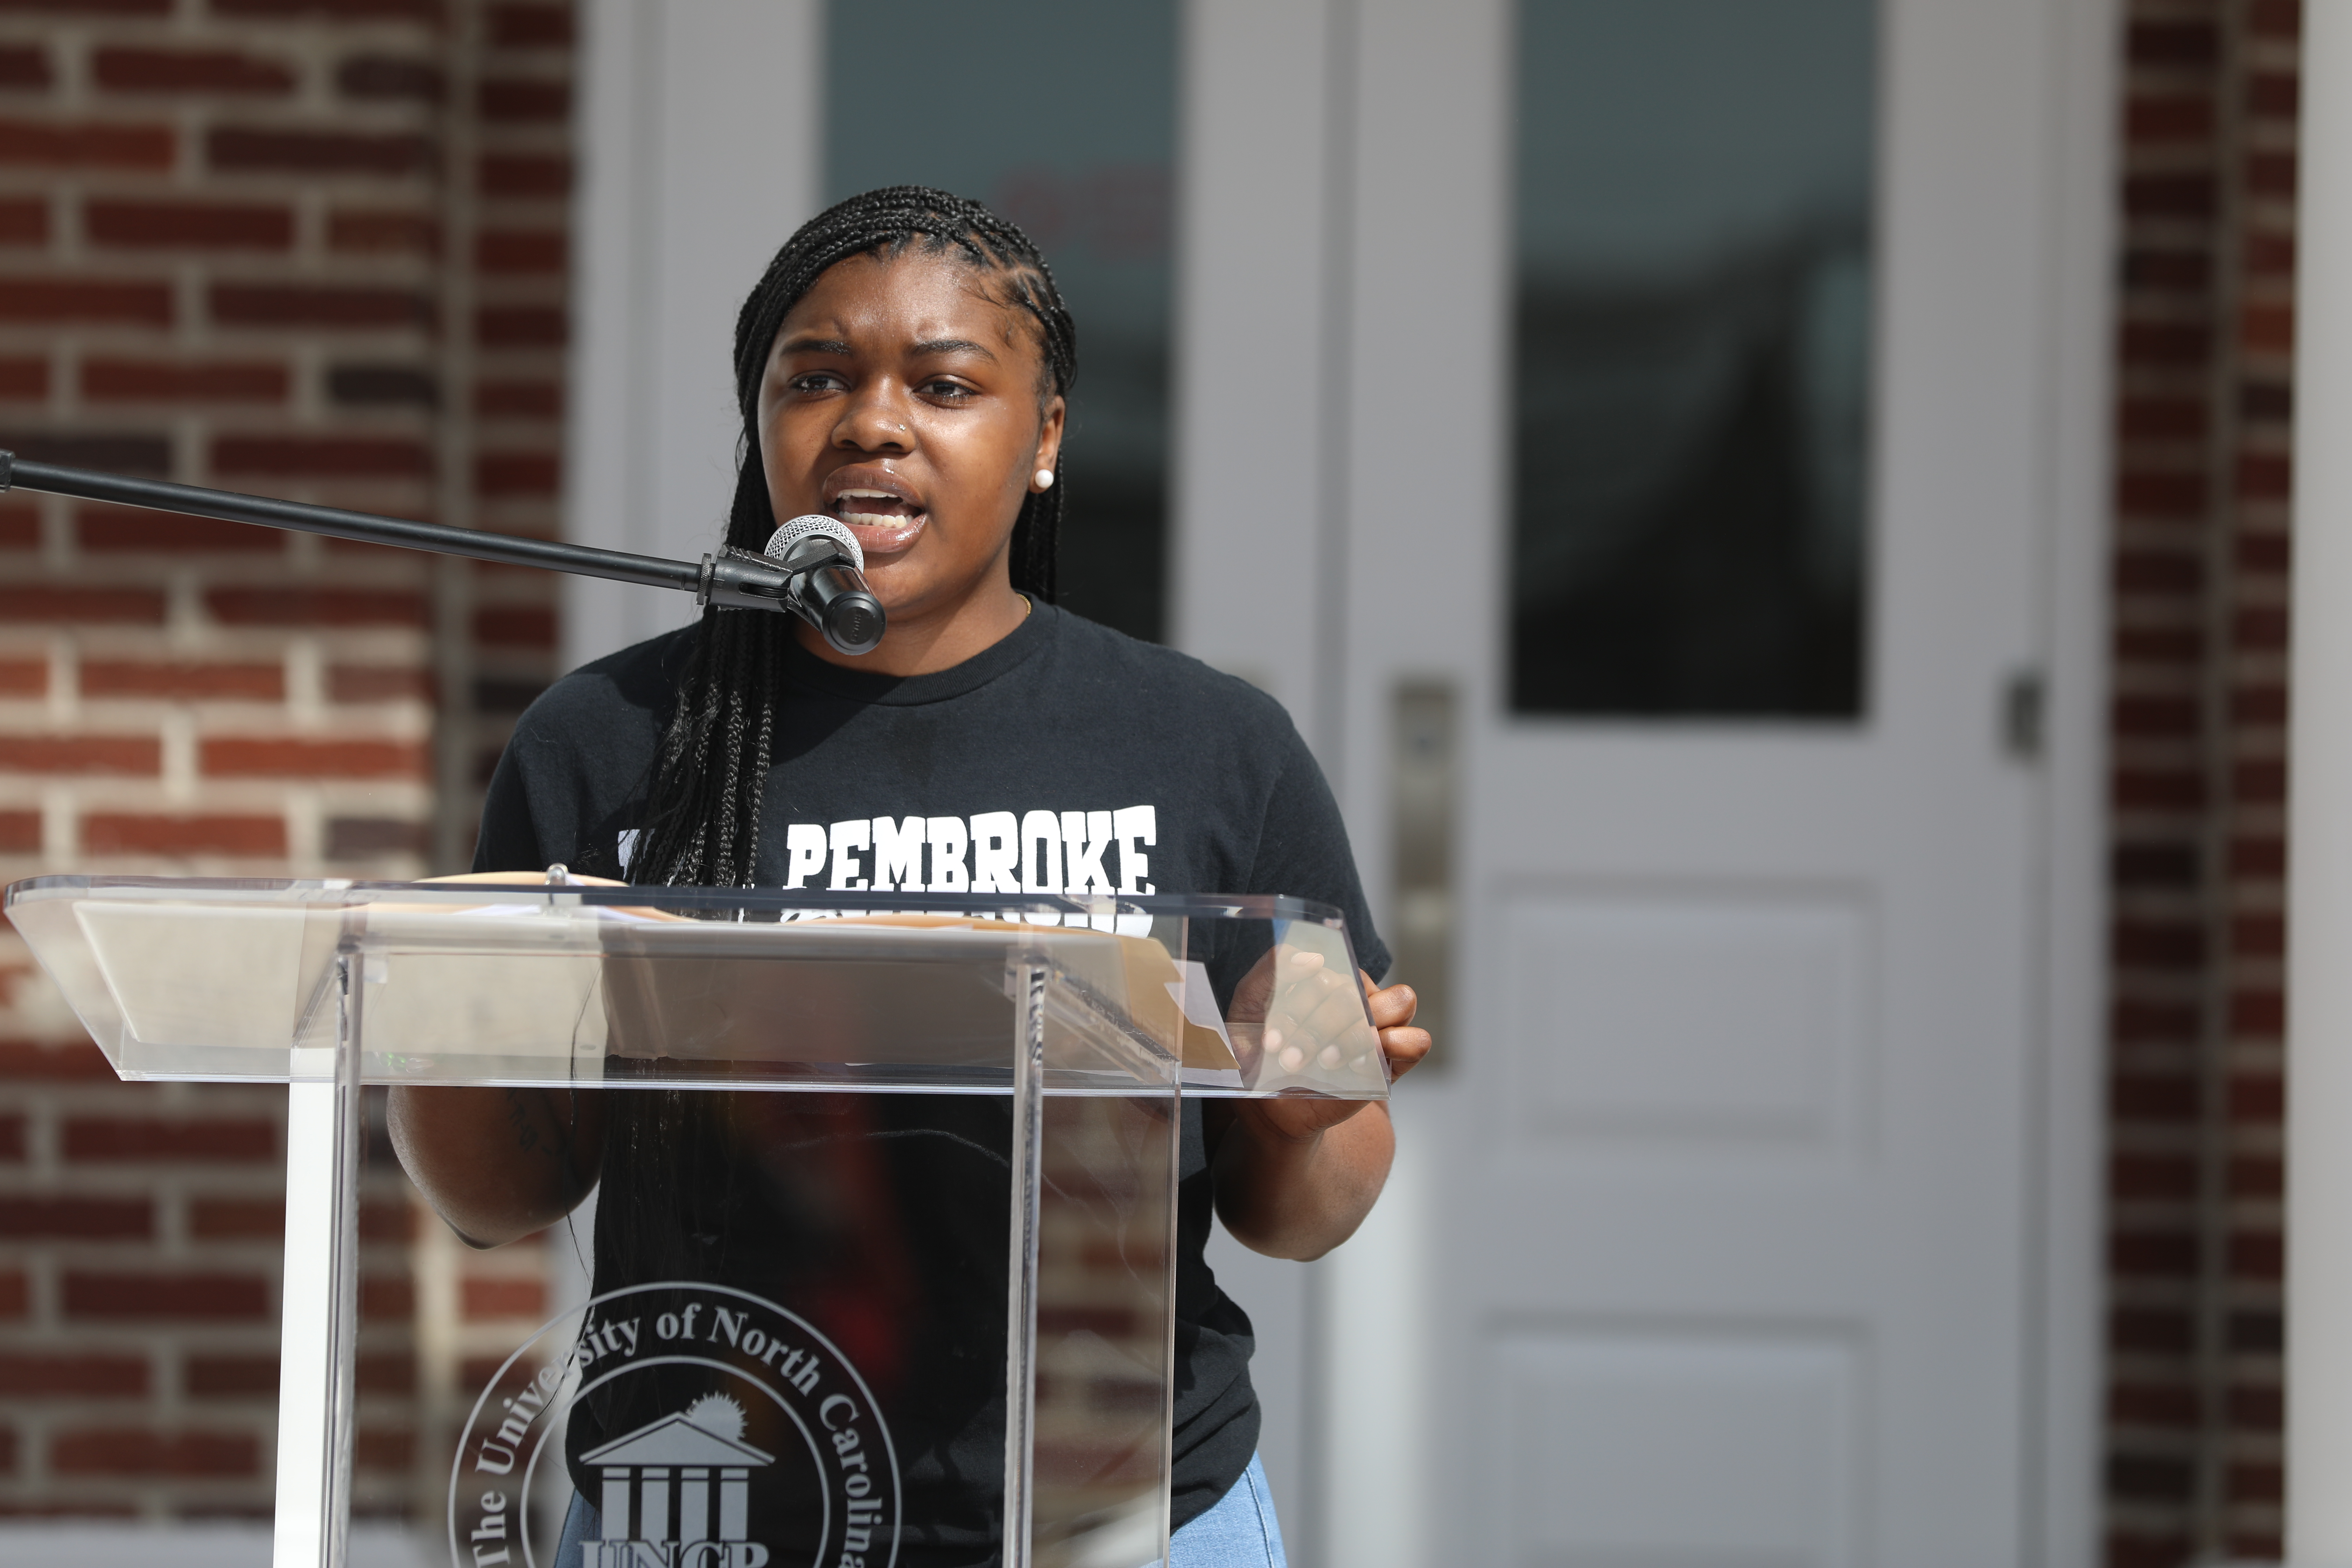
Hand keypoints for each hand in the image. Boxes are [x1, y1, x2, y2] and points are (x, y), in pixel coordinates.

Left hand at [1228, 949, 1432, 1140]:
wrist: (1275, 1110)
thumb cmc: (1263, 1055)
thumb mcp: (1248, 1010)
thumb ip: (1269, 973)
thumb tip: (1311, 957)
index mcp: (1325, 977)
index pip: (1325, 970)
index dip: (1298, 1003)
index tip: (1271, 1040)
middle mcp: (1358, 994)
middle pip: (1354, 991)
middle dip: (1317, 1029)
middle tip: (1290, 1060)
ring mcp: (1381, 1024)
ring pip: (1398, 1001)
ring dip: (1356, 1035)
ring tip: (1325, 1062)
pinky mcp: (1395, 1058)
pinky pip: (1417, 1039)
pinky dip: (1393, 1048)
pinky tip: (1358, 1066)